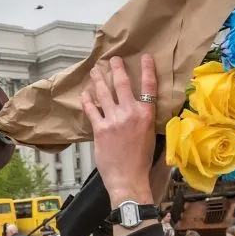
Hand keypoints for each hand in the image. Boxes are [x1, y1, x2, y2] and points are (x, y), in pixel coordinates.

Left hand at [81, 54, 157, 205]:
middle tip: (113, 59)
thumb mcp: (150, 136)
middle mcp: (130, 113)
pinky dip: (87, 100)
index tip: (145, 57)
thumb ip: (144, 120)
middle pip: (123, 84)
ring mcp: (114, 120)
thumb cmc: (141, 161)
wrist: (128, 178)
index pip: (149, 87)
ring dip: (99, 80)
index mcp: (146, 115)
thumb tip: (140, 110)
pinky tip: (85, 94)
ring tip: (95, 71)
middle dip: (117, 69)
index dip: (147, 69)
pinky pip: (91, 110)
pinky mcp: (100, 129)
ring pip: (104, 93)